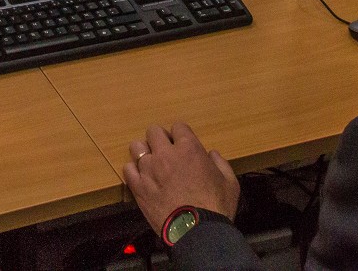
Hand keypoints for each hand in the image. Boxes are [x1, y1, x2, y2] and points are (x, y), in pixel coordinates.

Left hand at [124, 123, 238, 235]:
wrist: (197, 232)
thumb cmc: (216, 207)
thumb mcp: (229, 182)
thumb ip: (220, 163)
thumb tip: (212, 155)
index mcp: (189, 148)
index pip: (178, 126)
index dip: (180, 135)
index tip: (182, 144)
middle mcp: (166, 154)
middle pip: (154, 131)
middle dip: (160, 139)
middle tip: (165, 152)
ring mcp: (149, 169)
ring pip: (137, 147)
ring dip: (144, 152)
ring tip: (151, 164)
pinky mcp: (138, 187)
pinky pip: (128, 168)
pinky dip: (133, 171)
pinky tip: (142, 178)